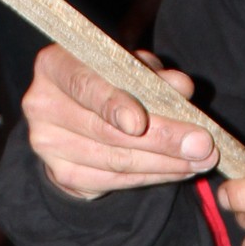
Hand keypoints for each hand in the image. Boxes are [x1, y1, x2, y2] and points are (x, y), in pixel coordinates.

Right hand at [25, 44, 220, 196]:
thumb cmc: (108, 81)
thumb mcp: (131, 68)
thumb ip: (154, 74)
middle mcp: (41, 104)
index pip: (84, 85)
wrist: (74, 119)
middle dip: (161, 139)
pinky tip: (179, 171)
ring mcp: (47, 144)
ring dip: (164, 163)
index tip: (139, 122)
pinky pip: (114, 180)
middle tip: (202, 145)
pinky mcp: (62, 174)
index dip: (112, 104)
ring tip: (200, 160)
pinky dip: (151, 177)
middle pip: (106, 130)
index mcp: (54, 65)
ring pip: (115, 160)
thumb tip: (182, 87)